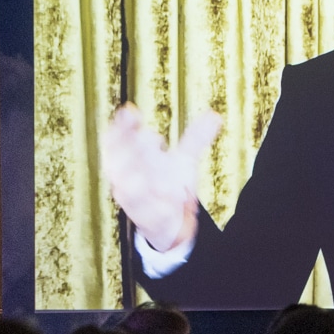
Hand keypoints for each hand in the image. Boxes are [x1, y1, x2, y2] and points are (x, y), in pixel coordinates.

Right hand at [101, 103, 218, 253]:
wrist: (170, 222)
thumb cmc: (168, 184)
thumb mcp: (183, 160)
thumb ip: (195, 139)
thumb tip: (216, 116)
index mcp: (129, 160)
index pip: (117, 140)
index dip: (120, 126)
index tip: (130, 111)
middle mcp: (125, 179)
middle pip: (119, 162)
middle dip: (128, 149)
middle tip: (149, 137)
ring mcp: (134, 201)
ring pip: (128, 190)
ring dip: (136, 180)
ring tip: (150, 173)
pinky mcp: (147, 220)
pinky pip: (149, 214)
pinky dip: (157, 207)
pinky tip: (172, 196)